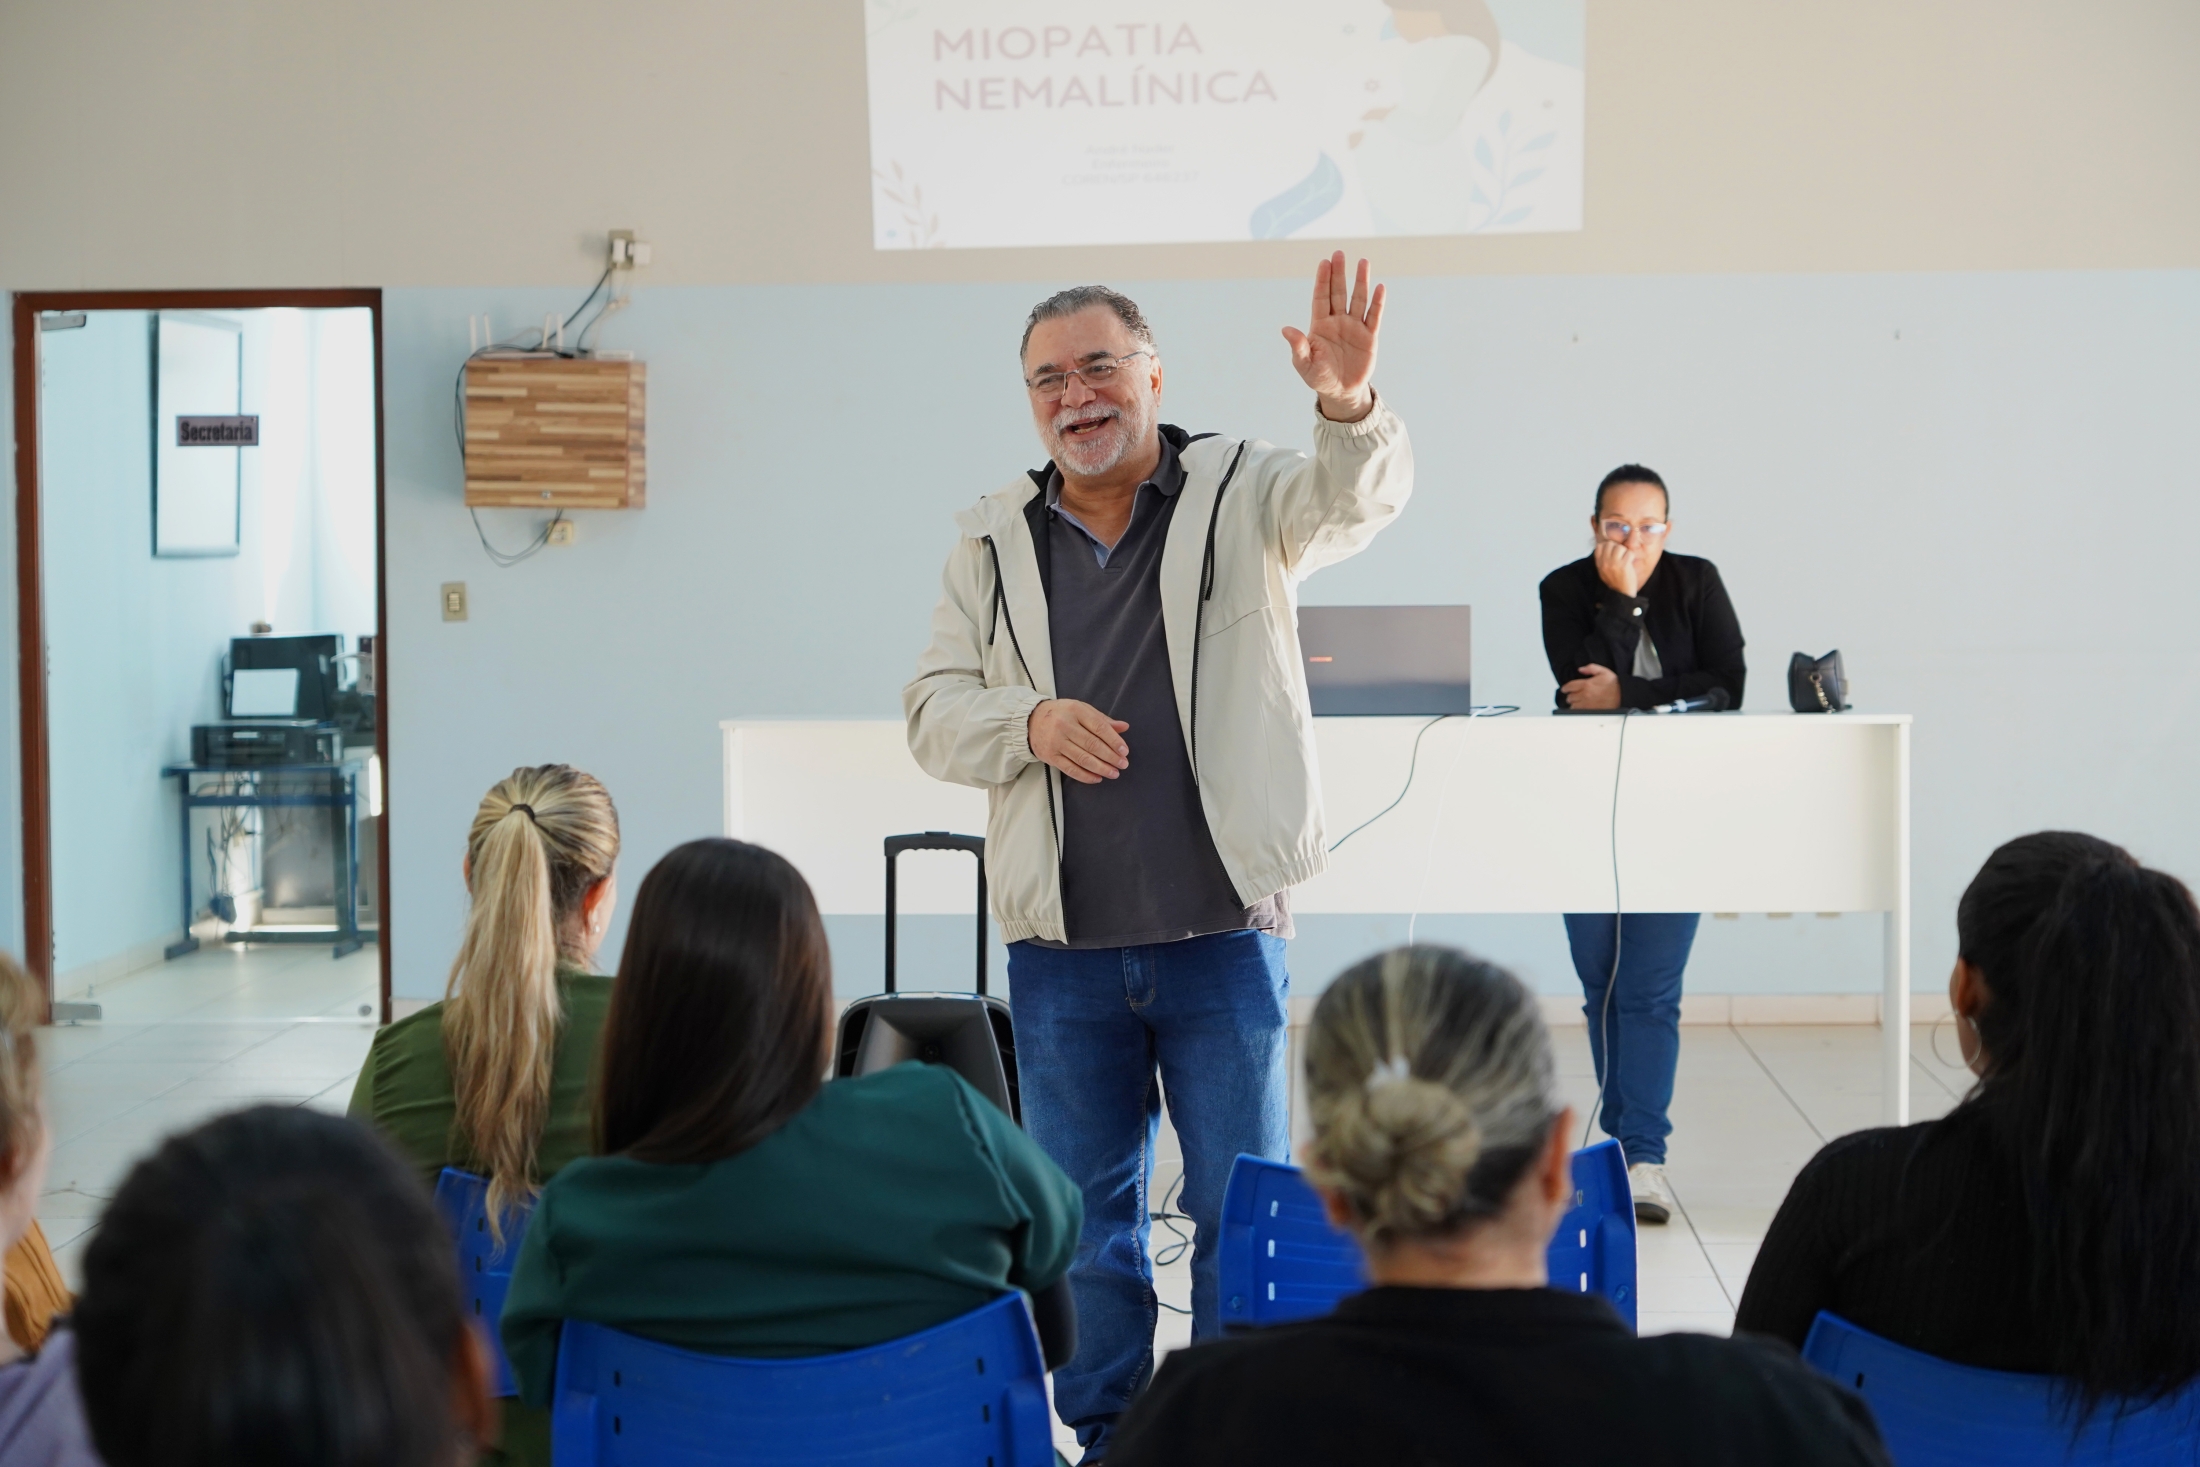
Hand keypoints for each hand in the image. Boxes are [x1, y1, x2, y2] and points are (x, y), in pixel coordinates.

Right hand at [1029, 699, 1129, 783]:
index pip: (1099, 727)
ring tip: (1113, 773)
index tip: (1124, 751)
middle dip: (1110, 757)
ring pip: (1082, 758)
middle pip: (1092, 745)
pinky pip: (1070, 769)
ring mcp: (1056, 742)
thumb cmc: (1061, 714)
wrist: (1030, 720)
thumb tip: (1124, 727)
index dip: (1114, 740)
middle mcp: (1064, 725)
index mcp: (1075, 710)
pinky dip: (1085, 776)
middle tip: (1123, 764)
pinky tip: (1097, 778)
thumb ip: (1102, 719)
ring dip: (1101, 768)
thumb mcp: (1081, 709)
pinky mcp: (1050, 756)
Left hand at [1282, 251, 1384, 422]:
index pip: (1321, 298)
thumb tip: (1286, 329)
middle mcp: (1337, 321)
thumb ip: (1298, 346)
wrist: (1341, 392)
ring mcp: (1354, 327)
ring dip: (1360, 281)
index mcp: (1320, 325)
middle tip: (1339, 253)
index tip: (1324, 262)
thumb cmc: (1319, 377)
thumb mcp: (1305, 364)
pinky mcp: (1369, 337)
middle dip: (1339, 274)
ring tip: (1363, 262)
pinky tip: (1380, 287)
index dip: (1322, 281)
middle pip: (1338, 293)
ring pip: (1358, 299)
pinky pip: (1374, 316)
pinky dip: (1377, 303)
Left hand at [1561, 665, 1619, 709]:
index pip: (1570, 686)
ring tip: (1575, 702)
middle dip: (1570, 696)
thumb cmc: (1614, 685)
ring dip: (1573, 703)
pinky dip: (1577, 710)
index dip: (1565, 688)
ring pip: (1573, 706)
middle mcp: (1585, 695)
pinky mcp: (1591, 711)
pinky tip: (1579, 708)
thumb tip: (1581, 669)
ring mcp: (1587, 704)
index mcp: (1587, 684)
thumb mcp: (1604, 672)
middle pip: (1570, 697)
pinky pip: (1579, 712)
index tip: (1564, 689)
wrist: (1622, 696)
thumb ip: (1591, 668)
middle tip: (1572, 695)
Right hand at [1592, 538, 1648, 597]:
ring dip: (1625, 552)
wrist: (1621, 593)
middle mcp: (1605, 562)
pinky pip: (1629, 553)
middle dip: (1617, 547)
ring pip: (1620, 547)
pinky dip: (1631, 556)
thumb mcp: (1603, 571)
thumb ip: (1603, 559)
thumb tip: (1605, 545)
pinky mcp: (1624, 565)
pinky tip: (1630, 563)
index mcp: (1599, 563)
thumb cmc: (1615, 581)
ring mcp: (1614, 563)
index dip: (1607, 545)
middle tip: (1621, 555)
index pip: (1599, 546)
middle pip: (1610, 544)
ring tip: (1625, 559)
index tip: (1612, 551)